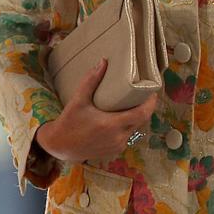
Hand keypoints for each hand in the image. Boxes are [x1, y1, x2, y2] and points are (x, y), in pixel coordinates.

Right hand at [36, 60, 157, 162]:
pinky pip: (128, 137)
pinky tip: (124, 118)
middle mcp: (118, 137)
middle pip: (141, 121)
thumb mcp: (78, 100)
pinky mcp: (115, 151)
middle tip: (144, 95)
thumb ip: (91, 81)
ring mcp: (118, 146)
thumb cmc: (69, 122)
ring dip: (137, 118)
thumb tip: (103, 62)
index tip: (153, 92)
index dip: (151, 103)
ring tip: (135, 104)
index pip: (141, 114)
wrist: (60, 146)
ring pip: (135, 130)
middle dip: (145, 108)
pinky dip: (128, 127)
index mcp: (111, 124)